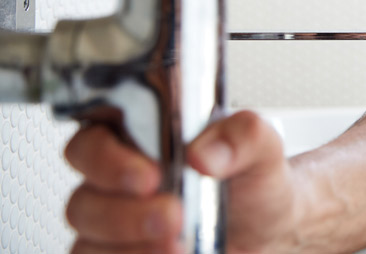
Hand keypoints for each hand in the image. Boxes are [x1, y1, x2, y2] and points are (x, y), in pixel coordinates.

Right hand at [65, 110, 299, 253]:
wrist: (268, 234)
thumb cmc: (251, 183)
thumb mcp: (261, 148)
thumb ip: (242, 136)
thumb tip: (205, 154)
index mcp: (139, 140)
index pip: (91, 141)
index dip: (106, 159)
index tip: (148, 177)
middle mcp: (116, 186)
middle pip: (83, 202)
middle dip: (124, 214)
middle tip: (172, 216)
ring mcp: (114, 231)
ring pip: (89, 245)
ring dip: (134, 247)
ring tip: (182, 245)